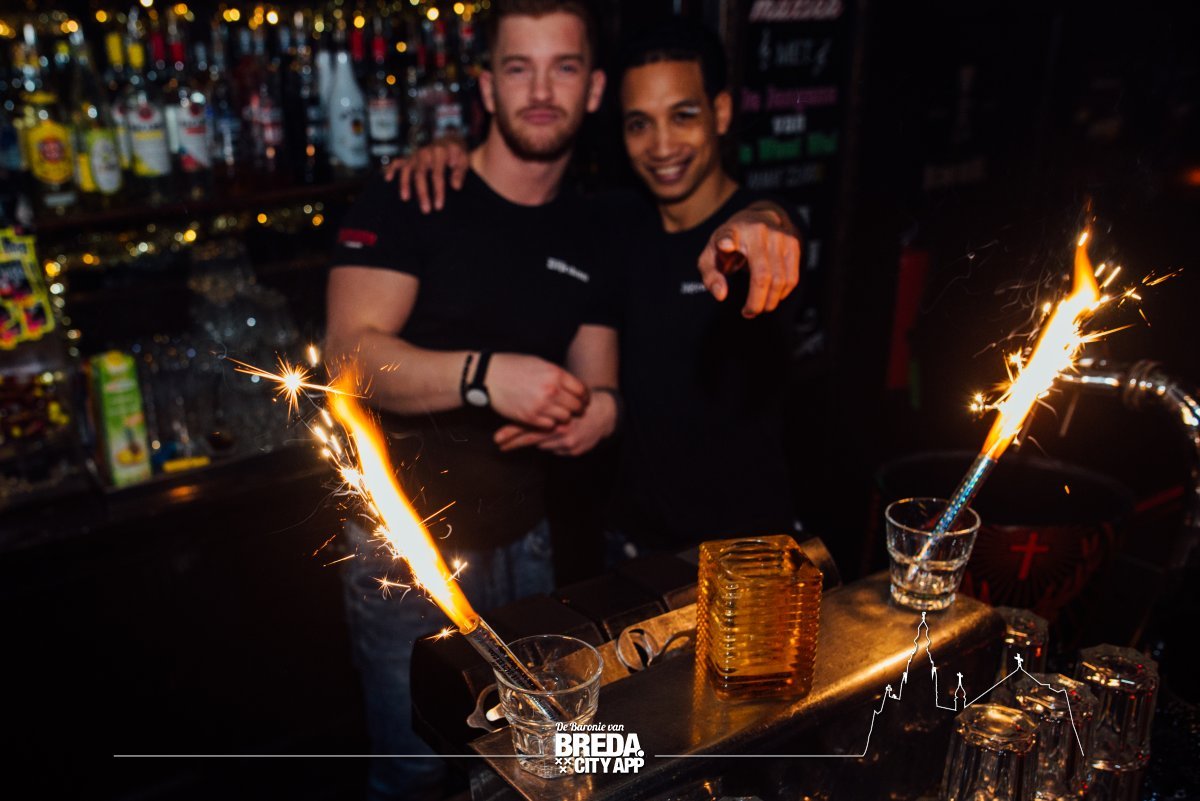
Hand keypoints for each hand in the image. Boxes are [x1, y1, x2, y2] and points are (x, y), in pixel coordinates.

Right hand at [382, 136, 469, 212]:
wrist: (448, 140)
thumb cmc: (457, 154)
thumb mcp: (464, 160)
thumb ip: (460, 172)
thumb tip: (455, 187)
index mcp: (439, 152)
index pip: (437, 174)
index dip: (437, 191)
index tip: (438, 206)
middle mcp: (425, 153)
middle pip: (420, 174)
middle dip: (422, 193)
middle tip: (426, 210)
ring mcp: (415, 155)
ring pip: (407, 170)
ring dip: (405, 184)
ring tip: (405, 199)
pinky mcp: (409, 158)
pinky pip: (397, 162)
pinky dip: (391, 169)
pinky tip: (388, 179)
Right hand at [486, 353, 589, 428]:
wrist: (488, 376)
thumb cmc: (513, 366)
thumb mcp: (540, 364)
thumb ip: (557, 375)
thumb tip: (571, 385)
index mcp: (556, 374)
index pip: (581, 390)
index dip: (585, 396)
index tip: (584, 399)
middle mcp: (551, 390)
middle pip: (576, 406)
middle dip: (578, 408)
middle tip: (576, 410)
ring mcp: (541, 405)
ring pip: (565, 418)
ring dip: (564, 416)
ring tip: (560, 413)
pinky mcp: (530, 418)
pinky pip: (550, 425)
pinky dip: (550, 422)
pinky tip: (546, 417)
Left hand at [494, 390, 617, 455]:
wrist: (604, 414)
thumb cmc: (577, 403)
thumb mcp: (561, 398)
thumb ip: (543, 406)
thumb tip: (519, 412)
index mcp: (556, 414)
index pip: (529, 425)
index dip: (512, 432)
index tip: (497, 439)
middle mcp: (561, 429)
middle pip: (532, 438)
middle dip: (513, 442)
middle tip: (498, 443)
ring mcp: (567, 442)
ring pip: (543, 444)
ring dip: (538, 439)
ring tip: (544, 431)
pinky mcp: (573, 450)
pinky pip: (555, 450)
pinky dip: (552, 444)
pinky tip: (559, 436)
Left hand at [697, 203, 800, 317]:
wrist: (757, 220)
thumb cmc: (730, 244)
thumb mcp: (712, 256)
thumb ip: (711, 276)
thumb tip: (721, 295)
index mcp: (734, 231)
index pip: (729, 235)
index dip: (727, 241)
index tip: (724, 245)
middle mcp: (760, 231)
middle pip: (762, 274)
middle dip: (756, 301)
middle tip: (748, 313)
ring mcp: (780, 236)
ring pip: (781, 280)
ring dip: (770, 301)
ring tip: (759, 308)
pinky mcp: (794, 244)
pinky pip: (792, 278)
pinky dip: (782, 293)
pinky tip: (772, 297)